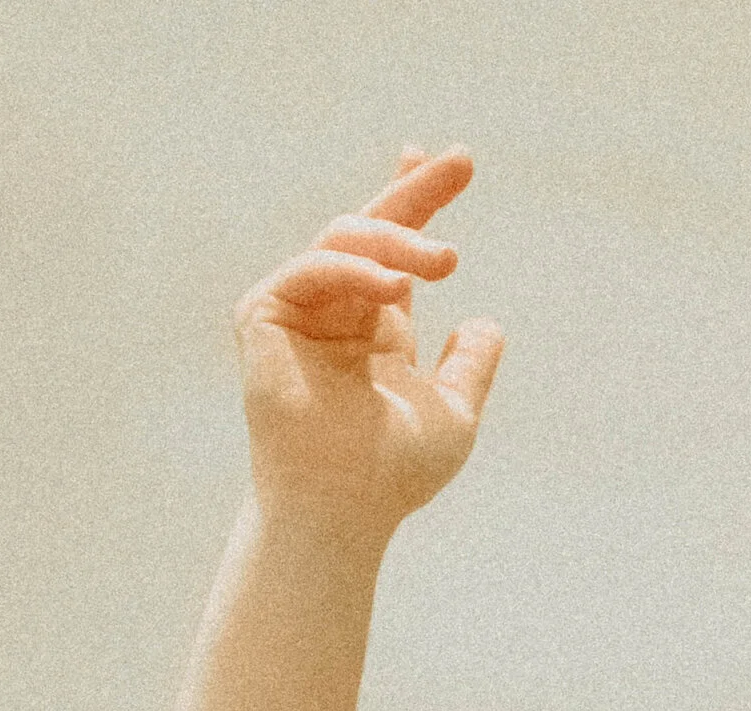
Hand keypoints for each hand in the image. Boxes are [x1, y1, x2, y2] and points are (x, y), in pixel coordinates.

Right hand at [238, 146, 504, 532]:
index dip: (418, 200)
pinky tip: (396, 287)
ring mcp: (296, 310)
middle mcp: (335, 311)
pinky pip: (312, 268)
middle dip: (416, 191)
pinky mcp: (262, 315)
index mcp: (374, 328)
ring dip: (399, 243)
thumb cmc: (393, 475)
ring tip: (445, 261)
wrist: (344, 509)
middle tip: (462, 161)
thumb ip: (471, 368)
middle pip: (371, 228)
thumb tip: (488, 324)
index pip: (393, 250)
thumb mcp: (454, 413)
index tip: (454, 161)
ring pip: (346, 241)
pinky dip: (354, 270)